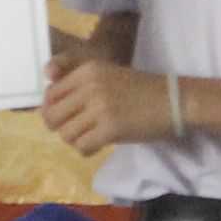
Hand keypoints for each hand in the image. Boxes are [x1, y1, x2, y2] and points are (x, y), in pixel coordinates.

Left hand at [37, 55, 173, 157]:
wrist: (174, 100)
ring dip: (75, 140)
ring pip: (66, 134)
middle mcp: (90, 86)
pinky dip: (87, 149)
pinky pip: (82, 146)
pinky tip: (98, 145)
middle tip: (75, 132)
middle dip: (60, 128)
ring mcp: (100, 108)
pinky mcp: (111, 129)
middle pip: (53, 115)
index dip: (52, 109)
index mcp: (88, 70)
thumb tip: (47, 107)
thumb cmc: (141, 90)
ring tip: (89, 138)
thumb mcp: (107, 76)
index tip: (65, 118)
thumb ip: (80, 87)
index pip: (51, 94)